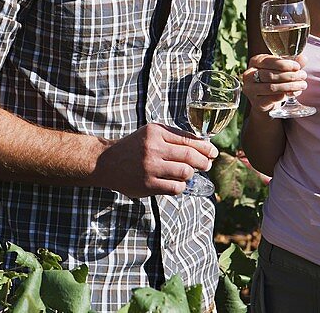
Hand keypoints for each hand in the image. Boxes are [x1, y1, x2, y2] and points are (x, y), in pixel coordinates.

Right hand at [92, 123, 217, 197]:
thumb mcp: (151, 134)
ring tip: (188, 173)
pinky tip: (177, 183)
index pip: (188, 139)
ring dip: (191, 174)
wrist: (106, 161)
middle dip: (204, 161)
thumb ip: (173, 138)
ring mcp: (150, 167)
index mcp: (156, 132)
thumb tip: (202, 146)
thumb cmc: (133, 147)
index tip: (213, 152)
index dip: (205, 147)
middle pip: (190, 156)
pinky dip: (181, 186)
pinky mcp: (148, 184)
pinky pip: (176, 187)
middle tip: (207, 165)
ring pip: (185, 172)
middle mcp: (153, 147)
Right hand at [242, 54, 307, 113]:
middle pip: (270, 75)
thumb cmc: (274, 80)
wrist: (266, 100)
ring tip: (302, 85)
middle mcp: (249, 74)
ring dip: (289, 86)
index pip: (268, 61)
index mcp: (255, 61)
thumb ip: (292, 63)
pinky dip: (284, 96)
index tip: (297, 67)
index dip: (284, 64)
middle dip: (290, 75)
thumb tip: (303, 58)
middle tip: (303, 76)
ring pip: (271, 87)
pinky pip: (271, 99)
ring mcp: (250, 89)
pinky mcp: (256, 102)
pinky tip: (294, 93)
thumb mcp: (282, 69)